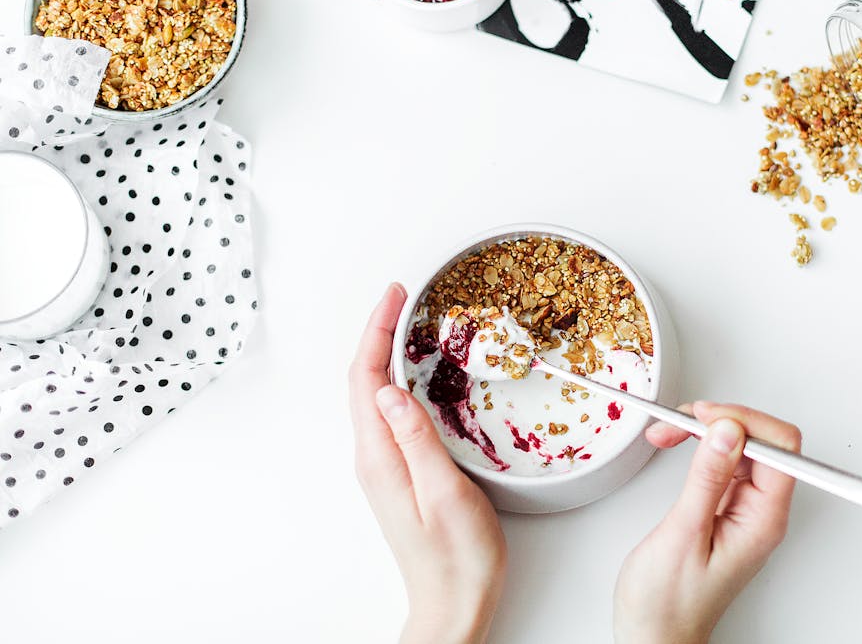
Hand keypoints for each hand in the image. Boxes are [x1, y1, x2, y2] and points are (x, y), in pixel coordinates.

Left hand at [349, 283, 506, 643]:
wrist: (453, 605)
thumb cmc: (458, 558)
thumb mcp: (446, 494)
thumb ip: (417, 439)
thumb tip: (390, 390)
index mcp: (380, 457)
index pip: (366, 380)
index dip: (376, 332)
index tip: (395, 295)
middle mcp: (374, 458)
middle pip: (363, 381)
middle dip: (377, 332)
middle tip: (402, 297)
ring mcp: (384, 466)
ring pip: (374, 396)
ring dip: (385, 354)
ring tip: (407, 323)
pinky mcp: (398, 473)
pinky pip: (389, 413)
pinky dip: (398, 380)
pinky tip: (416, 374)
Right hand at [614, 402, 800, 643]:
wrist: (654, 635)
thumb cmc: (667, 602)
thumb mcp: (683, 534)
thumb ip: (707, 479)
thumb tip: (727, 430)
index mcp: (764, 520)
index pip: (781, 448)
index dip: (744, 421)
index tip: (704, 417)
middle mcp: (762, 511)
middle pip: (763, 440)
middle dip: (721, 420)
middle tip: (679, 421)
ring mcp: (746, 508)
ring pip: (741, 445)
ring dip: (706, 430)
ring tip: (669, 432)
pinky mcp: (726, 506)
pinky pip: (724, 460)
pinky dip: (698, 445)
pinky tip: (676, 444)